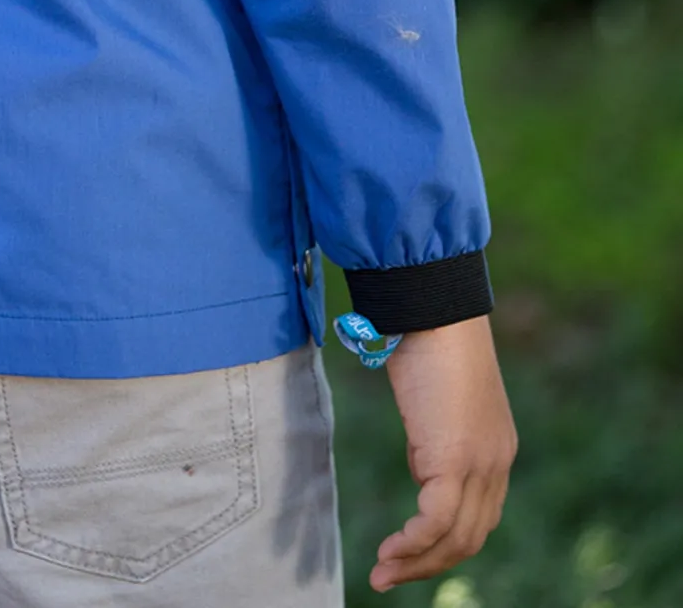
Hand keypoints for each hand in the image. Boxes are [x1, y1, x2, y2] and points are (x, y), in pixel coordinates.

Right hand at [371, 315, 516, 592]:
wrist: (432, 307)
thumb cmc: (427, 336)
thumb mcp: (436, 397)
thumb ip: (435, 433)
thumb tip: (421, 462)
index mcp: (496, 447)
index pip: (479, 515)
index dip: (445, 540)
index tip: (409, 548)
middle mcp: (496, 463)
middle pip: (471, 536)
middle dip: (430, 563)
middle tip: (390, 574)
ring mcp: (480, 464)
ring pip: (456, 539)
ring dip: (417, 563)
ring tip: (382, 573)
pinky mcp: (453, 460)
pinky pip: (435, 523)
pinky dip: (412, 545)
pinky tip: (388, 551)